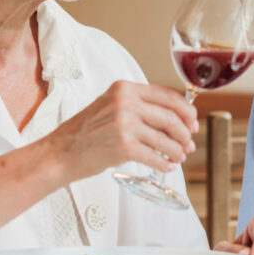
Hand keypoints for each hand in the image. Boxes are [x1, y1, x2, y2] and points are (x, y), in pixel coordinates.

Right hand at [44, 81, 196, 182]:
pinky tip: (167, 166)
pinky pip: (155, 156)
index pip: (167, 95)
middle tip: (189, 144)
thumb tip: (175, 120)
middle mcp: (125, 102)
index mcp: (125, 88)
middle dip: (185, 133)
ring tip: (179, 157)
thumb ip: (138, 107)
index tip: (192, 123)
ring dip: (177, 150)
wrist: (61, 152)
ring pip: (166, 138)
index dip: (186, 111)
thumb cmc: (86, 132)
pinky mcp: (123, 146)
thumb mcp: (111, 106)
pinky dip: (165, 163)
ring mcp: (124, 123)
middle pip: (171, 117)